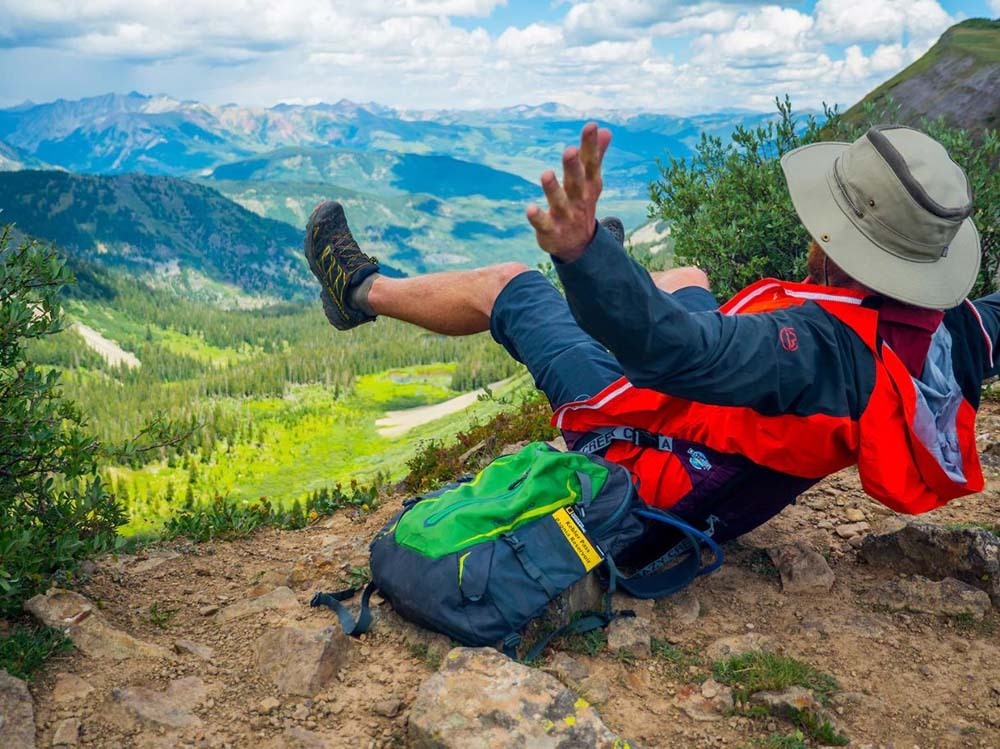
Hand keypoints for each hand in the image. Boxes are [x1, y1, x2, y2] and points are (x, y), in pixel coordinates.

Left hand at [526, 122, 611, 262]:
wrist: (580, 246)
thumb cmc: (582, 204)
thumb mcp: (591, 182)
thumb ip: (596, 156)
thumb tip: (606, 130)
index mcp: (588, 185)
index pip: (591, 163)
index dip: (591, 145)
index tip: (591, 126)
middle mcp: (578, 199)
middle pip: (576, 181)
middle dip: (573, 167)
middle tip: (570, 151)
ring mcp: (565, 216)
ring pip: (559, 202)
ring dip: (552, 189)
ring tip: (546, 173)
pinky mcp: (551, 231)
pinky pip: (544, 224)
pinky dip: (537, 218)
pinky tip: (530, 209)